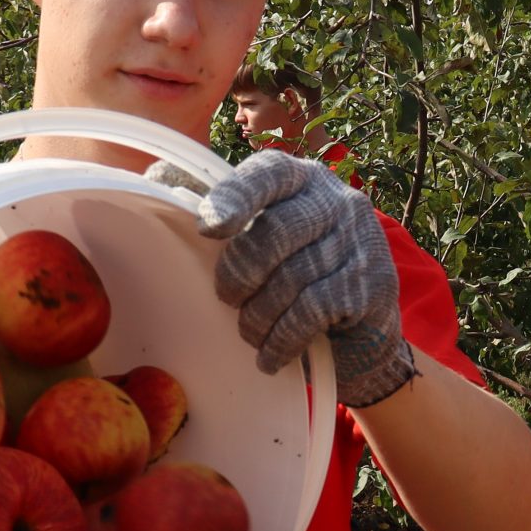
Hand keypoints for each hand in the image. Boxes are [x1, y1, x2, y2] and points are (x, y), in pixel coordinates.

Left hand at [146, 150, 415, 407]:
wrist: (366, 335)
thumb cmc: (300, 278)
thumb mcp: (266, 239)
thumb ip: (223, 211)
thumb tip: (156, 182)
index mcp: (303, 179)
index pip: (268, 174)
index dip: (235, 198)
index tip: (208, 229)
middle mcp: (337, 201)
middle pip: (277, 231)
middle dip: (241, 273)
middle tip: (228, 298)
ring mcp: (361, 241)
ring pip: (294, 277)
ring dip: (260, 315)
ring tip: (249, 334)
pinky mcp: (373, 284)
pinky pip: (314, 310)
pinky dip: (283, 338)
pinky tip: (270, 356)